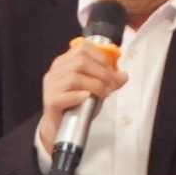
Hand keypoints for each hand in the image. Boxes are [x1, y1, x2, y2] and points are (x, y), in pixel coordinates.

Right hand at [33, 36, 126, 157]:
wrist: (60, 127)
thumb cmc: (78, 103)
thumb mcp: (96, 88)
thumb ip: (108, 80)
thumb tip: (124, 76)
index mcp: (65, 61)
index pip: (82, 47)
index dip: (101, 56)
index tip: (113, 68)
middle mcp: (56, 70)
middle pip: (80, 61)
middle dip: (102, 72)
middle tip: (113, 85)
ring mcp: (51, 86)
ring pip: (74, 77)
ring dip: (95, 84)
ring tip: (105, 93)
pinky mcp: (51, 101)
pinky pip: (64, 95)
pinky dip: (79, 95)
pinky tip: (87, 98)